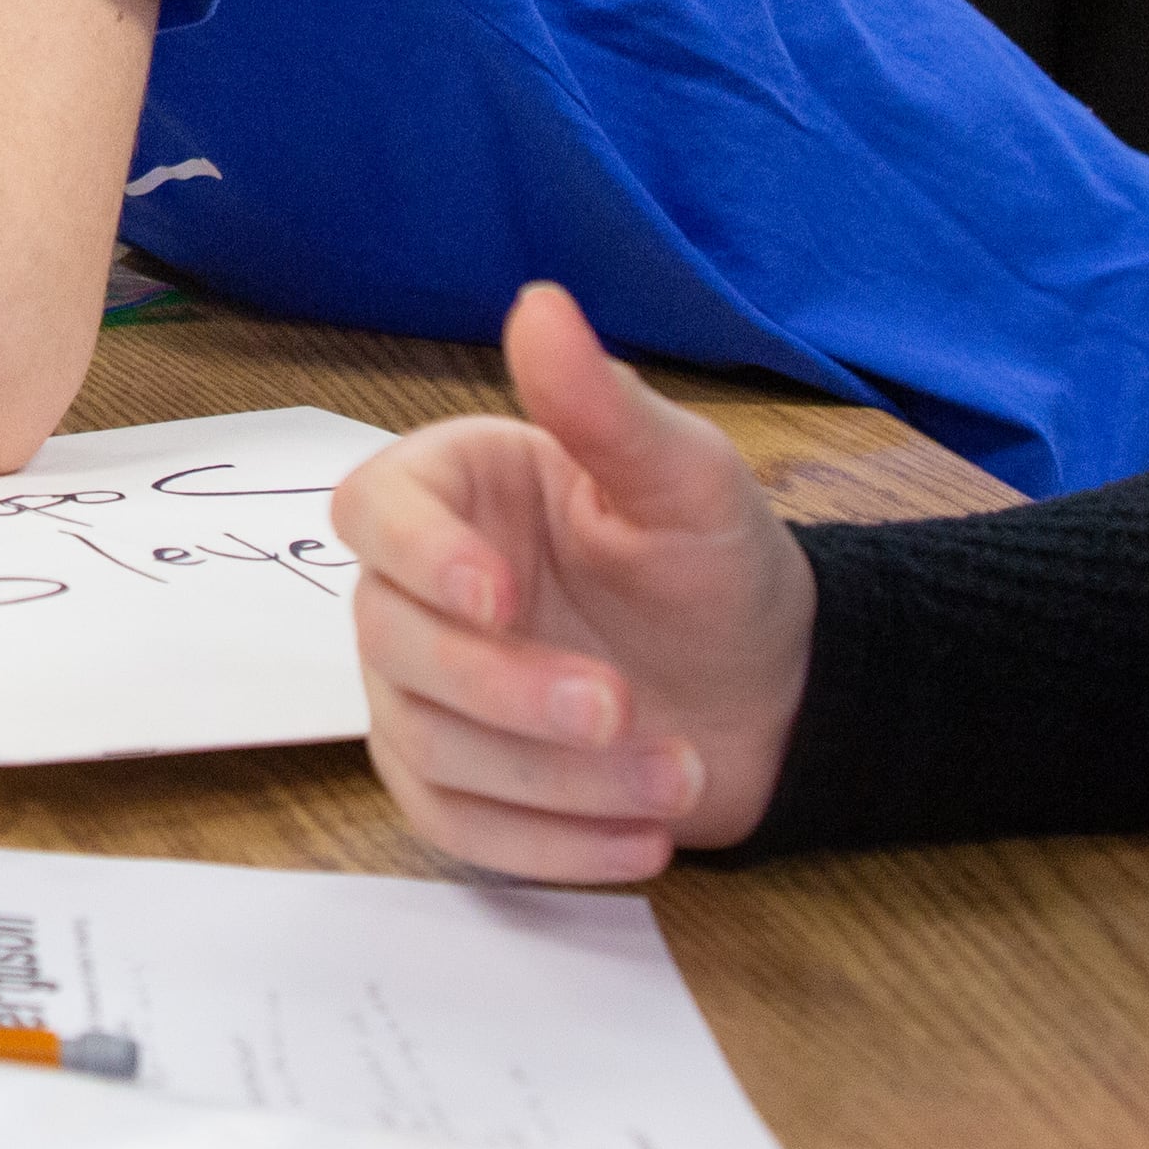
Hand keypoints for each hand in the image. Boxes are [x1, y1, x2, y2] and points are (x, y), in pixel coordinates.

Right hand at [328, 283, 817, 881]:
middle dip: (509, 690)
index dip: (420, 557)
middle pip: (393, 641)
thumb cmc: (716, 570)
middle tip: (623, 706)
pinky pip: (455, 827)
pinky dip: (548, 847)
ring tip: (680, 780)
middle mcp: (416, 590)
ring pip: (427, 743)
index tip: (502, 596)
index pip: (373, 511)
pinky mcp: (454, 783)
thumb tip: (540, 302)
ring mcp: (423, 693)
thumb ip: (604, 406)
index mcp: (453, 492)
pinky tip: (645, 843)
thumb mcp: (687, 482)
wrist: (775, 697)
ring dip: (554, 778)